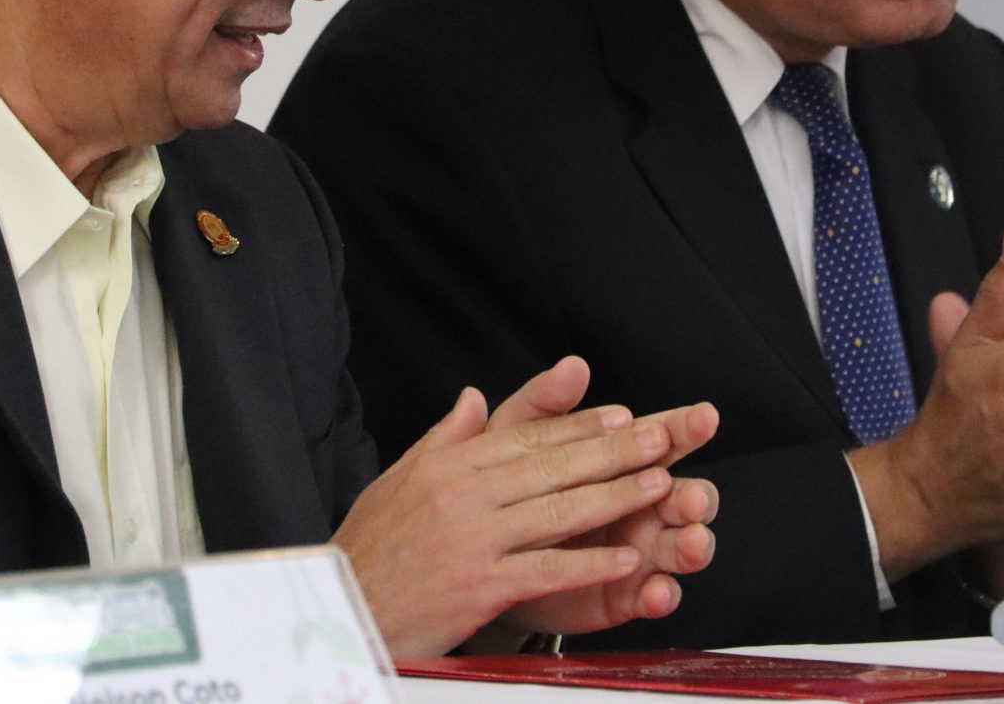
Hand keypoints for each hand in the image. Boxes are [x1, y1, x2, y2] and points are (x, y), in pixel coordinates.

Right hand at [332, 357, 718, 658]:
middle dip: (614, 451)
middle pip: (553, 467)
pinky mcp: (479, 585)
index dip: (581, 426)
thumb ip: (444, 437)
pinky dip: (589, 565)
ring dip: (615, 498)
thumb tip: (472, 398)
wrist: (341, 606)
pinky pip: (546, 570)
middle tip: (662, 438)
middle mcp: (464, 494)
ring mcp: (473, 539)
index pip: (527, 438)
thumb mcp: (399, 478)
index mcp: (449, 464)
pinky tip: (626, 560)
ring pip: (558, 512)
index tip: (623, 416)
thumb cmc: (370, 547)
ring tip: (659, 486)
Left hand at [486, 358, 719, 637]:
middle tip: (694, 496)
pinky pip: (654, 595)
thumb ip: (546, 403)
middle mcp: (642, 505)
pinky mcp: (626, 592)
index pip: (664, 439)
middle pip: (685, 495)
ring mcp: (640, 549)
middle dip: (697, 495)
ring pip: (682, 545)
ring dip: (693, 544)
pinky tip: (658, 590)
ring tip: (691, 541)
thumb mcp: (517, 440)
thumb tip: (573, 365)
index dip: (685, 428)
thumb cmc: (510, 486)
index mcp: (623, 462)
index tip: (704, 416)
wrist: (485, 555)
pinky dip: (661, 593)